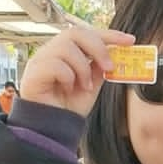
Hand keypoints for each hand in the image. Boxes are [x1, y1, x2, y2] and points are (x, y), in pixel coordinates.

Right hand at [17, 26, 135, 119]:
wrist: (52, 130)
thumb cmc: (67, 107)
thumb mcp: (91, 85)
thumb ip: (98, 68)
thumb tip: (113, 54)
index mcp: (64, 51)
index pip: (85, 34)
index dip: (108, 35)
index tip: (129, 41)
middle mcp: (50, 52)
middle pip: (75, 33)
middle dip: (98, 48)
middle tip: (109, 68)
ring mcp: (39, 61)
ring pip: (66, 48)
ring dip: (82, 68)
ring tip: (85, 86)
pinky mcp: (33, 73)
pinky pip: (55, 64)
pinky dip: (68, 77)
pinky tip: (67, 90)